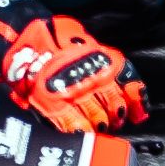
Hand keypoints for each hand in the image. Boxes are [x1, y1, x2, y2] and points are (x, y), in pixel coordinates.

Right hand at [1, 15, 144, 132]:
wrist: (27, 35)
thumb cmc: (57, 36)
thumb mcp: (91, 43)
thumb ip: (108, 63)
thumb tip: (125, 85)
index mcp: (106, 65)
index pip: (130, 90)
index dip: (136, 105)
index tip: (137, 113)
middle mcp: (94, 81)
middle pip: (115, 109)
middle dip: (116, 118)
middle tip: (113, 121)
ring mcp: (74, 95)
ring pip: (97, 120)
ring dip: (100, 126)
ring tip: (98, 127)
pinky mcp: (54, 105)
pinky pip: (72, 126)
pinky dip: (78, 130)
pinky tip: (80, 131)